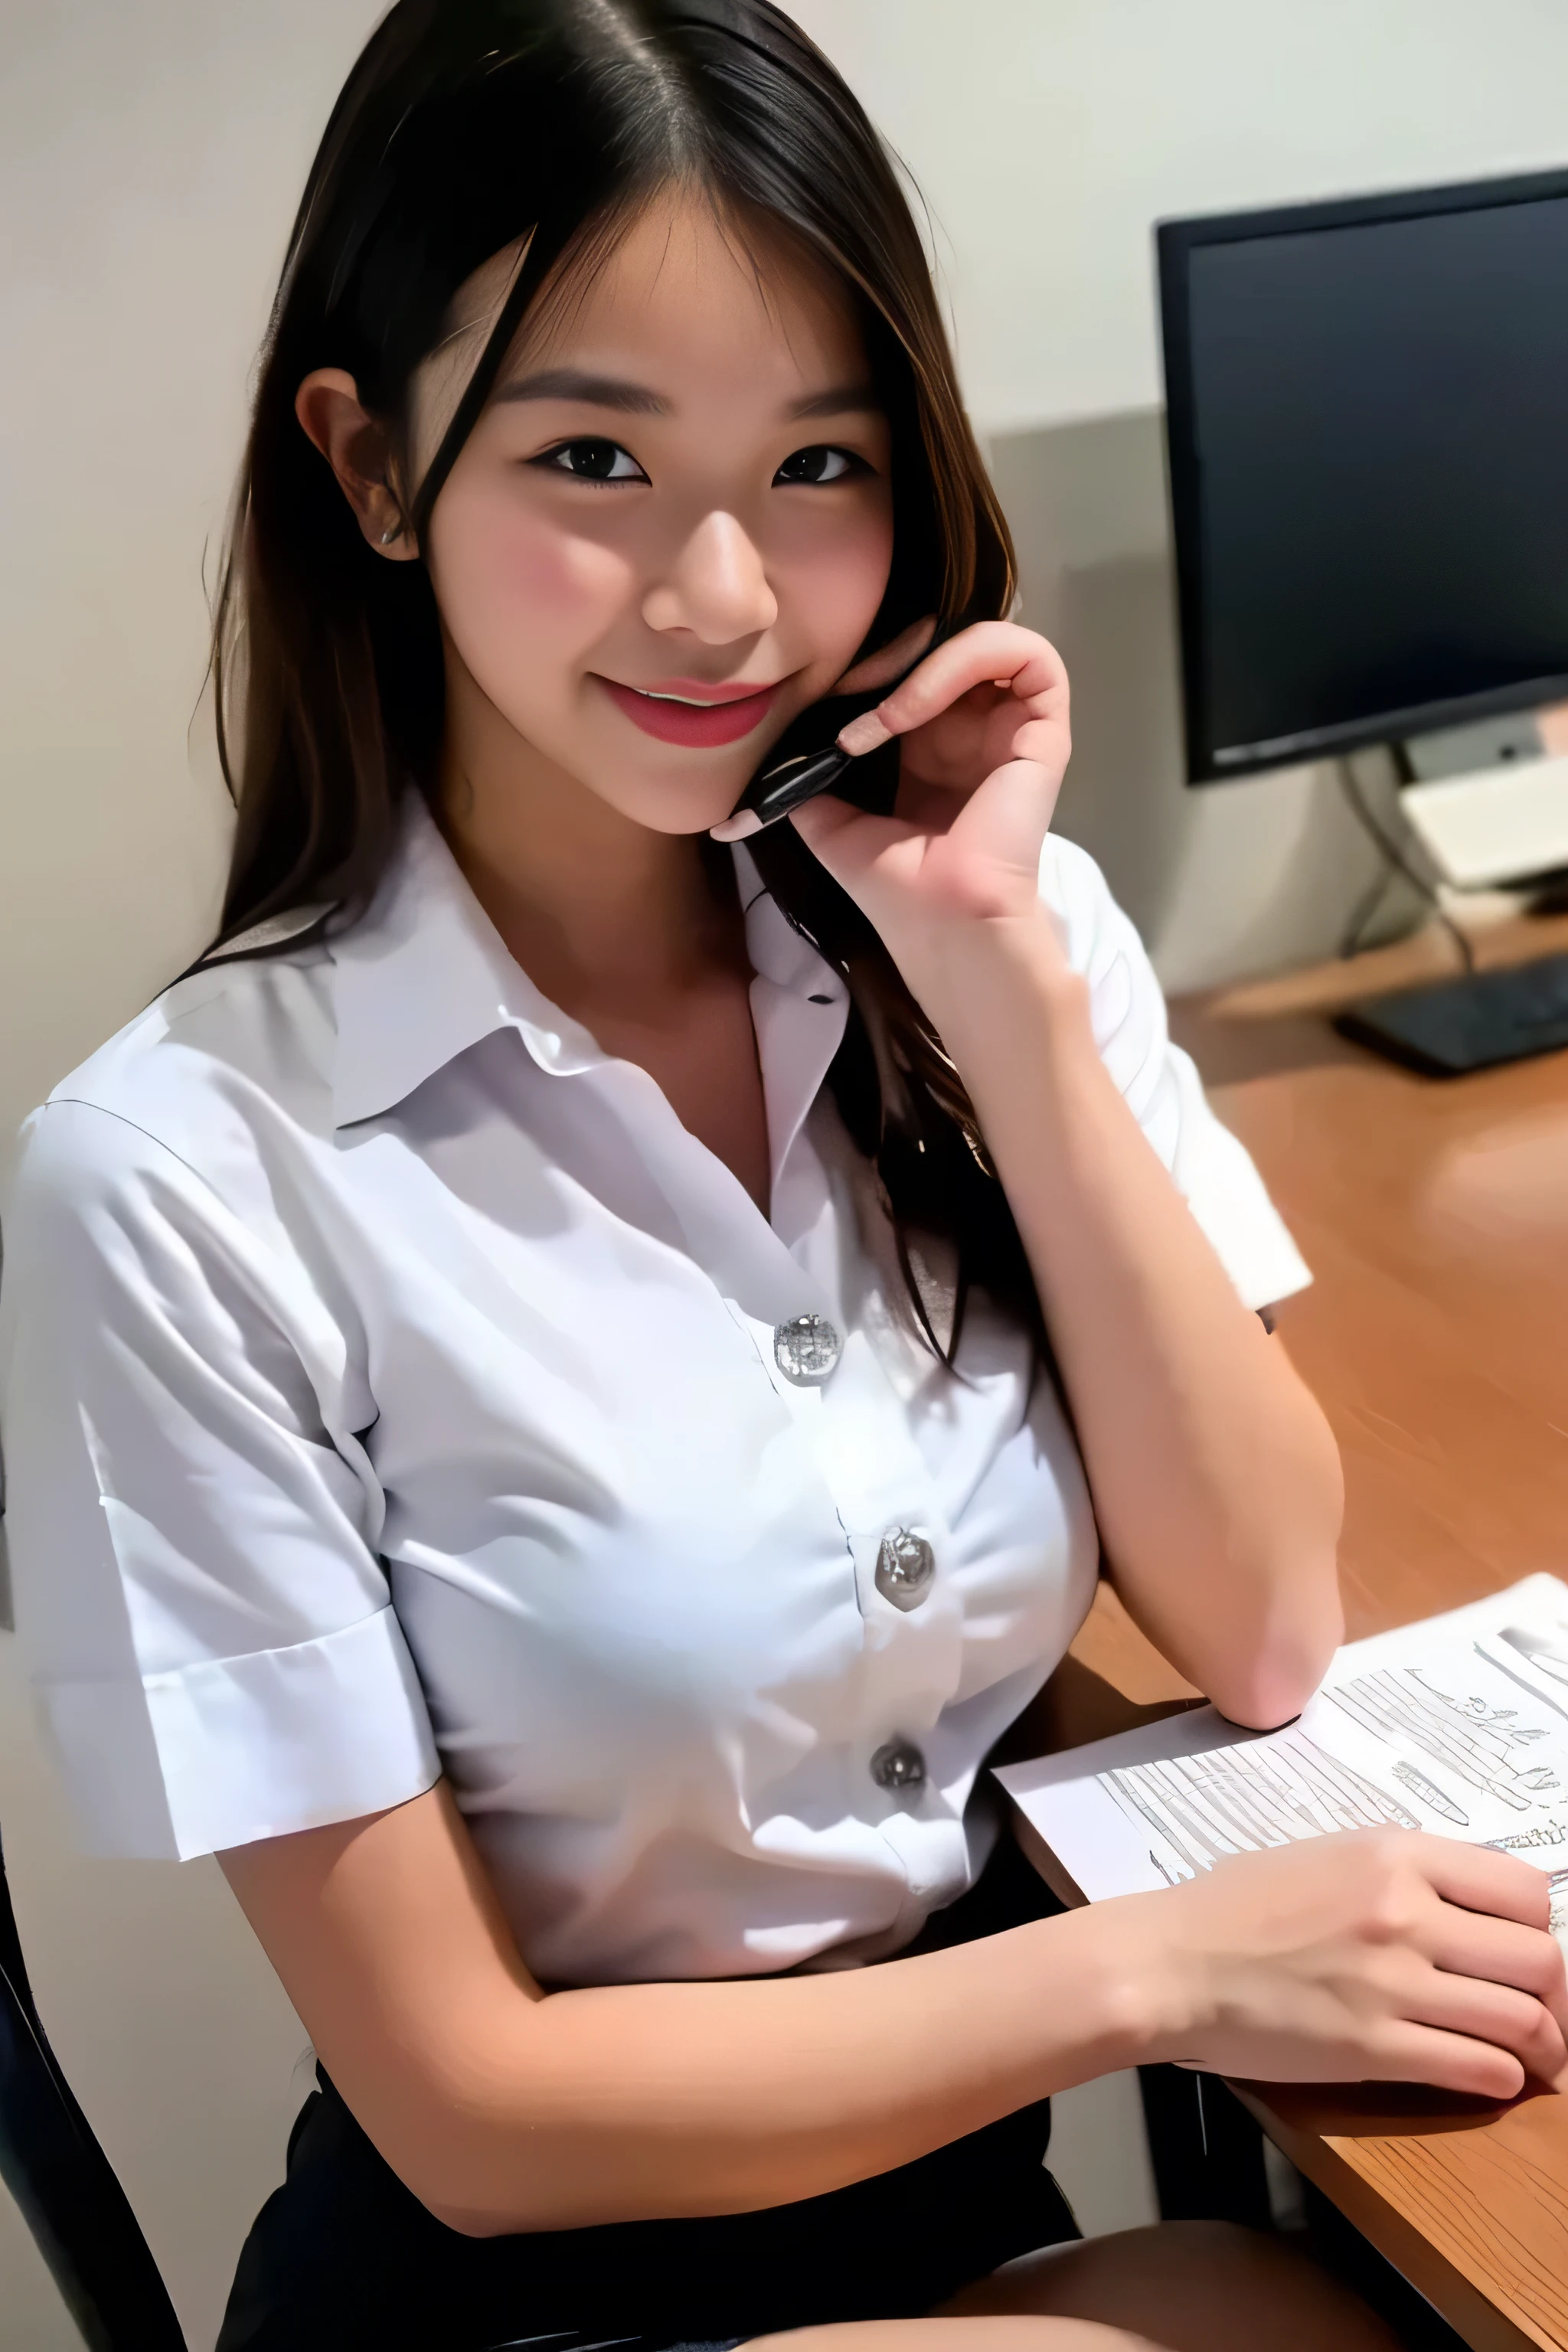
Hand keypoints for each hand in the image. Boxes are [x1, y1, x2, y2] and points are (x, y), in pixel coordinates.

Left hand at [789, 620, 1071, 958]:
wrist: (936, 920)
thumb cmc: (894, 887)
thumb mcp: (831, 821)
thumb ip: (809, 777)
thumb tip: (769, 752)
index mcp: (933, 747)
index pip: (914, 666)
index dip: (874, 663)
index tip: (829, 693)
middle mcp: (975, 730)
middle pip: (948, 642)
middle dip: (893, 653)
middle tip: (849, 688)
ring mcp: (1013, 727)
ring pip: (988, 639)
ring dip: (927, 659)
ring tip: (887, 713)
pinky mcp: (1044, 731)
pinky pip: (1030, 656)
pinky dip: (965, 661)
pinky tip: (914, 709)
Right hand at [1131, 1830, 1567, 2098]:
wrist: (1173, 1963)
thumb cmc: (1236, 1906)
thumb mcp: (1328, 1857)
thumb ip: (1400, 1876)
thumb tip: (1466, 1911)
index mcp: (1395, 1854)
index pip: (1524, 1890)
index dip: (1536, 1928)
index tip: (1523, 1951)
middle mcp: (1407, 1912)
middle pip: (1540, 1959)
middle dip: (1553, 1995)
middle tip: (1542, 2013)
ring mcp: (1395, 1983)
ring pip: (1522, 2020)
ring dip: (1540, 2046)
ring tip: (1533, 2058)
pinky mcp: (1377, 2048)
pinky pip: (1478, 2069)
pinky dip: (1500, 2080)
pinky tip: (1491, 2078)